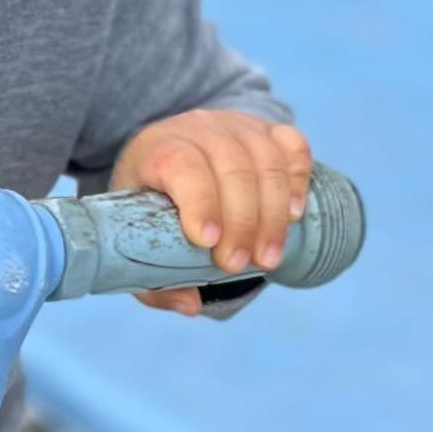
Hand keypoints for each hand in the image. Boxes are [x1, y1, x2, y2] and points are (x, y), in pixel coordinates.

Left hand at [109, 110, 313, 316]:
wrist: (172, 151)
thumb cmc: (152, 204)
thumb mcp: (134, 236)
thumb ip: (152, 279)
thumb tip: (191, 305)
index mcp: (157, 149)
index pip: (181, 164)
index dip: (198, 201)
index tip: (208, 242)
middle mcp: (199, 129)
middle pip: (231, 168)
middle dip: (240, 222)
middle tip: (237, 266)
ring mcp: (238, 126)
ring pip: (266, 161)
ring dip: (272, 214)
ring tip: (268, 257)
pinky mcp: (269, 130)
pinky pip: (293, 147)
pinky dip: (298, 180)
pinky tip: (294, 214)